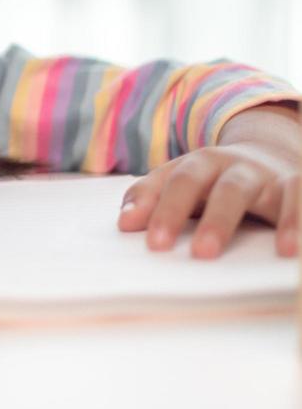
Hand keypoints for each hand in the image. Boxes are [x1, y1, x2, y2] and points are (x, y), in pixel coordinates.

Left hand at [117, 104, 301, 257]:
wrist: (265, 154)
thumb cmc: (210, 180)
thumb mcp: (178, 182)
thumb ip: (149, 197)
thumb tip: (124, 223)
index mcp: (203, 164)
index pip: (180, 183)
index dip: (166, 209)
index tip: (154, 243)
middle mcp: (242, 168)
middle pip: (228, 189)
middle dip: (215, 220)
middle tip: (202, 254)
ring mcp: (277, 178)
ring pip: (283, 191)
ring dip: (289, 220)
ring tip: (285, 250)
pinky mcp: (301, 186)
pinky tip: (300, 250)